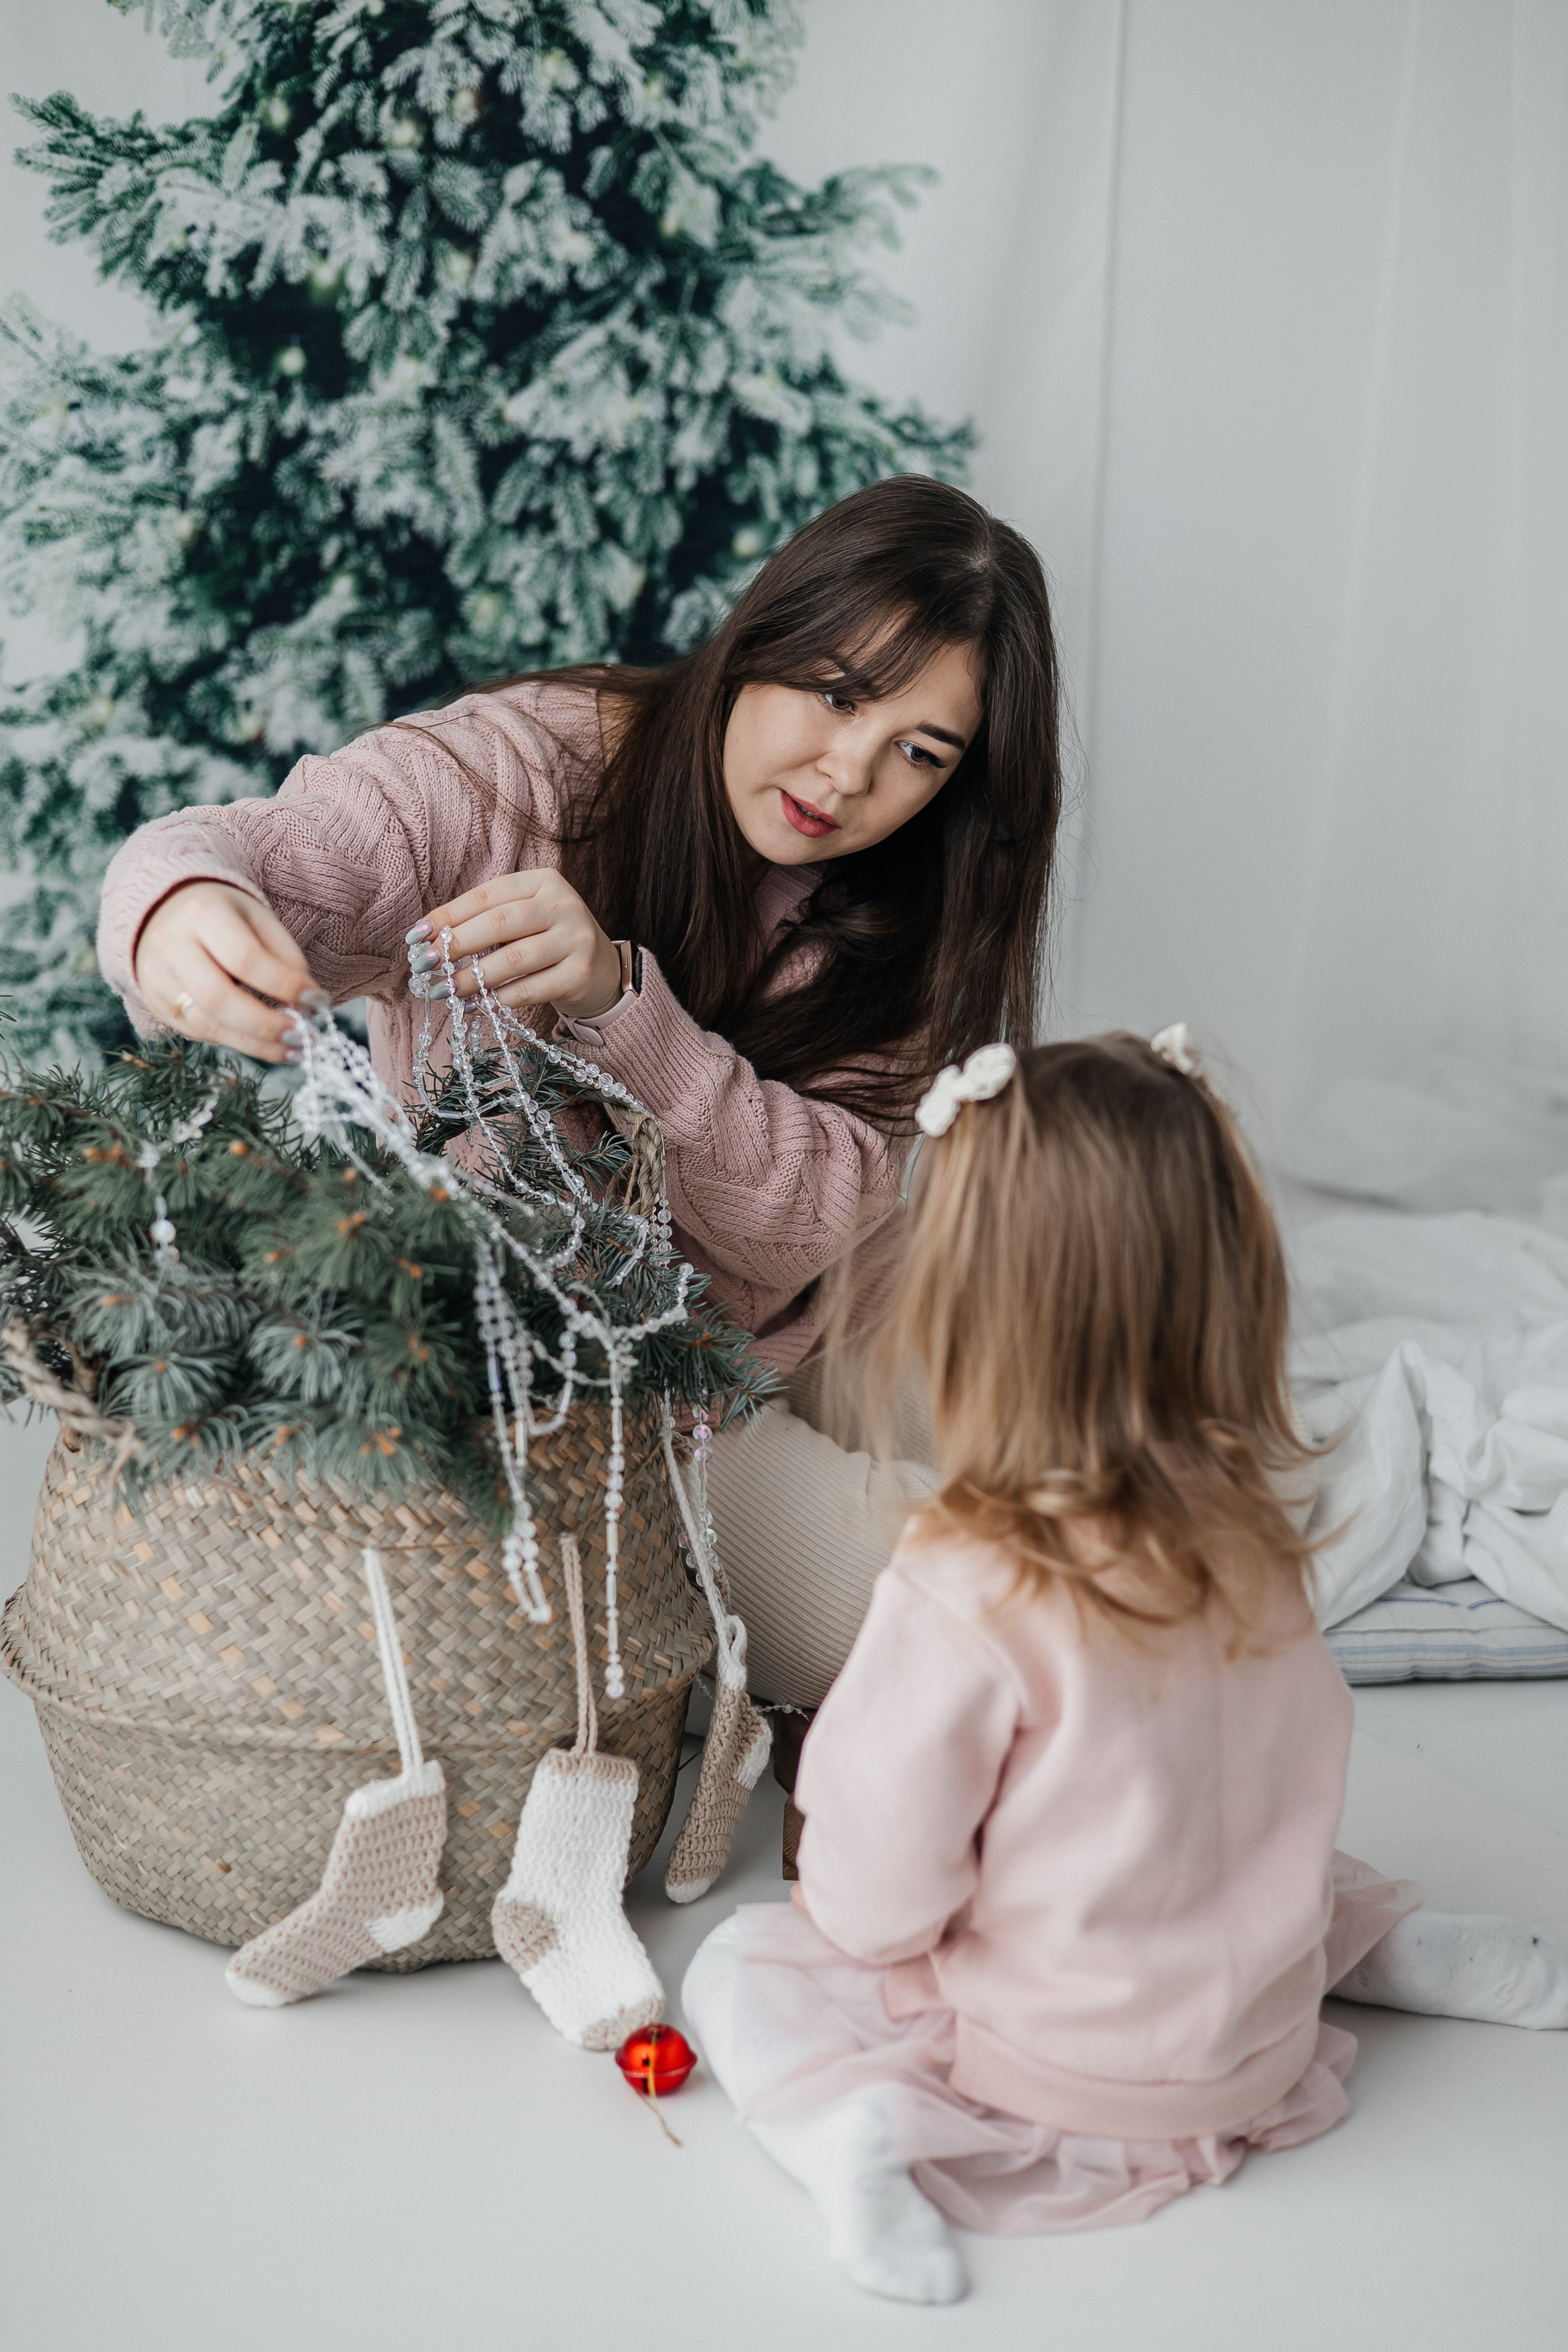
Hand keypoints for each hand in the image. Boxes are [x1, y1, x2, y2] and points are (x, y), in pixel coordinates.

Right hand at [133, 882, 319, 1062]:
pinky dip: (234, 1040)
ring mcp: (156, 976)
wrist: (162, 909)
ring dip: (254, 1044)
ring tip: (291, 1050)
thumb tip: (309, 1002)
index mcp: (202, 913)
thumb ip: (285, 957)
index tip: (317, 1001)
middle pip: (218, 998)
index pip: (245, 958)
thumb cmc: (223, 915)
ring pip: (206, 1024)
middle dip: (266, 1025)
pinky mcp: (154, 1001)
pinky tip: (260, 1043)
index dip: (283, 984)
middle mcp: (170, 945)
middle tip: (302, 1037)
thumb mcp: (258, 919)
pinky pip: (197, 1032)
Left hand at [410, 869, 623, 1020]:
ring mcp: (575, 939)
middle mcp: (562, 905)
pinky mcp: (580, 974)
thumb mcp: (522, 920)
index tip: (416, 936)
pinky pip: (531, 988)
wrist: (601, 970)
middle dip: (456, 946)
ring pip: (514, 959)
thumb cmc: (546, 941)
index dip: (448, 915)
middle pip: (499, 924)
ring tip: (446, 990)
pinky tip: (479, 1005)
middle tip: (425, 965)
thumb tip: (427, 939)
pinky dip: (500, 999)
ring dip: (473, 977)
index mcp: (542, 882)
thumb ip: (485, 922)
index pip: (487, 896)